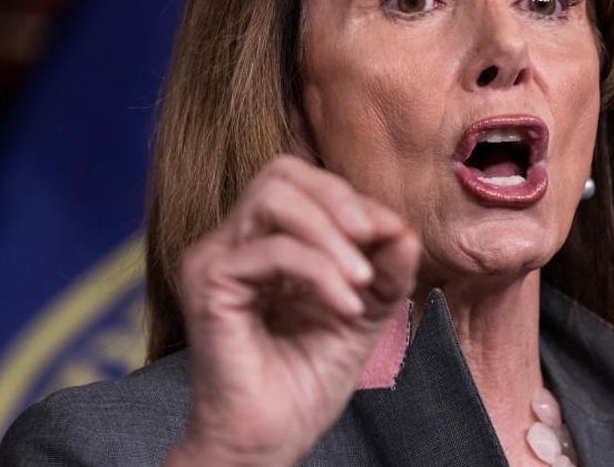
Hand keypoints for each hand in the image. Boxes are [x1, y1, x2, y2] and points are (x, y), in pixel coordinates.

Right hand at [164, 155, 420, 466]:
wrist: (270, 440)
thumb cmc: (307, 380)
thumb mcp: (365, 312)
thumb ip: (386, 269)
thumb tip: (404, 228)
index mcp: (267, 240)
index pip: (306, 183)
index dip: (354, 201)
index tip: (394, 239)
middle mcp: (235, 241)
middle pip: (282, 173)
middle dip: (340, 201)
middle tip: (375, 242)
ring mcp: (216, 258)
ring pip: (274, 198)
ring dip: (331, 234)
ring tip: (361, 281)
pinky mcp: (209, 284)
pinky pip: (272, 250)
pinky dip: (319, 272)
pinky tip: (343, 306)